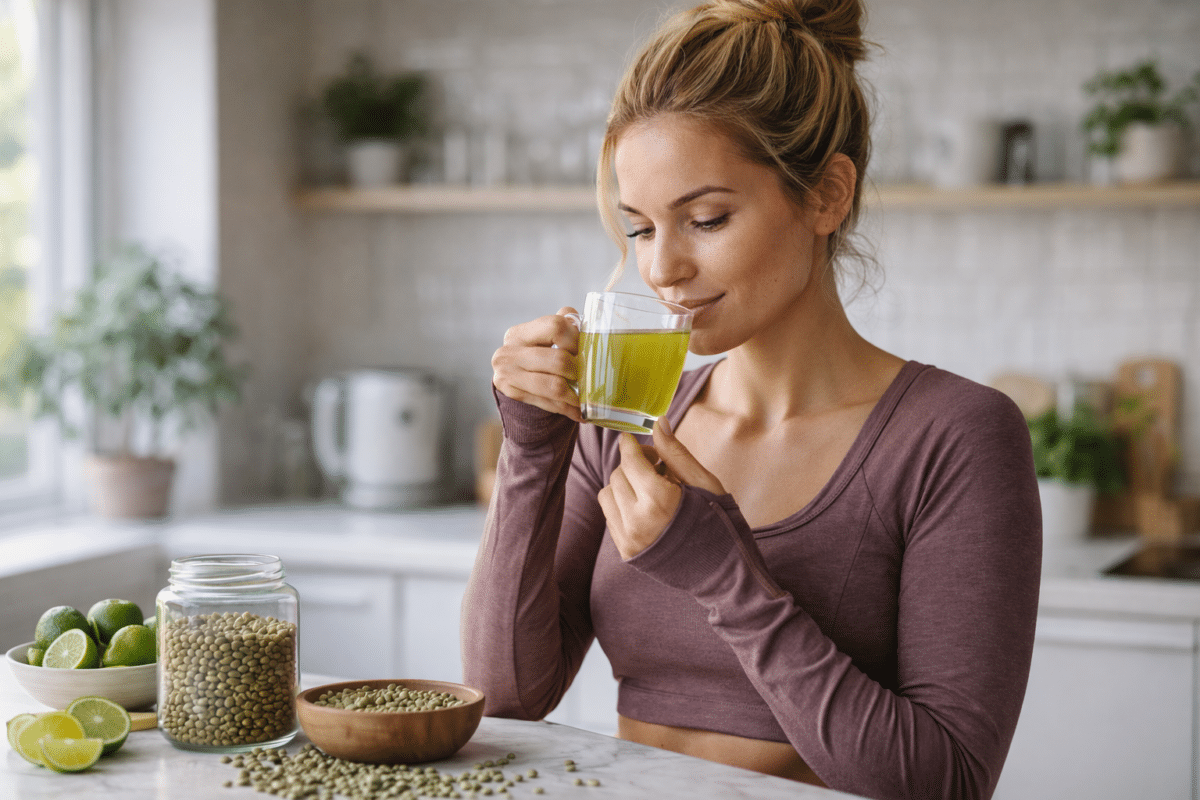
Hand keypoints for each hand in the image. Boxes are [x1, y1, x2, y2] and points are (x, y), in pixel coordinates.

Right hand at [491, 308, 581, 421]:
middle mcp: (507, 352)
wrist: (514, 380)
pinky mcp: (512, 394)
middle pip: (558, 360)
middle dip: (579, 370)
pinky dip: (568, 409)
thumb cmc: (537, 355)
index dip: (576, 339)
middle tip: (591, 377)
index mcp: (519, 333)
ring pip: (555, 386)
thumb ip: (565, 326)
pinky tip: (579, 412)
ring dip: (576, 395)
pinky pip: (549, 403)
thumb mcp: (546, 337)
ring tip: (588, 398)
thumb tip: (588, 328)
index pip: (555, 327)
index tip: (584, 350)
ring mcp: (507, 375)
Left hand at [598, 417, 725, 559]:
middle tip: (656, 467)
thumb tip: (658, 423)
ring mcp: (629, 539)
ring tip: (648, 489)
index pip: (630, 461)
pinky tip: (645, 508)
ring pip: (607, 495)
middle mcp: (637, 520)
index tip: (631, 438)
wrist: (723, 572)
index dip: (630, 445)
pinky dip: (622, 506)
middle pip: (617, 475)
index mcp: (659, 500)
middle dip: (632, 465)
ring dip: (623, 486)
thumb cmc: (719, 523)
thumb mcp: (703, 482)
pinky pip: (610, 517)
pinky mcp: (626, 552)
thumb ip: (675, 453)